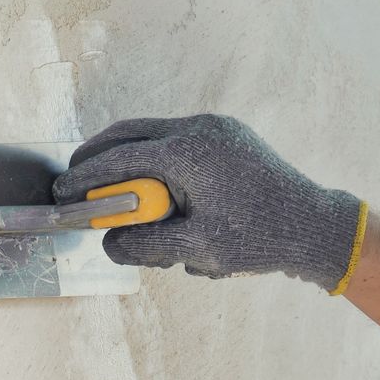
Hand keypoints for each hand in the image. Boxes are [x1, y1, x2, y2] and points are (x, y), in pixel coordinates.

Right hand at [53, 114, 365, 291]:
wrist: (316, 227)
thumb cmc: (260, 238)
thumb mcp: (194, 249)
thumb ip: (144, 245)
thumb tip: (109, 244)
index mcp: (189, 150)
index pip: (120, 158)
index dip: (86, 177)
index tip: (64, 192)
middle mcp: (201, 129)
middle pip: (132, 134)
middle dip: (100, 159)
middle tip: (76, 183)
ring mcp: (219, 129)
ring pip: (157, 140)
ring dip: (135, 167)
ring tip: (128, 206)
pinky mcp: (231, 138)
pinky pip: (183, 148)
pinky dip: (165, 169)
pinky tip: (169, 205)